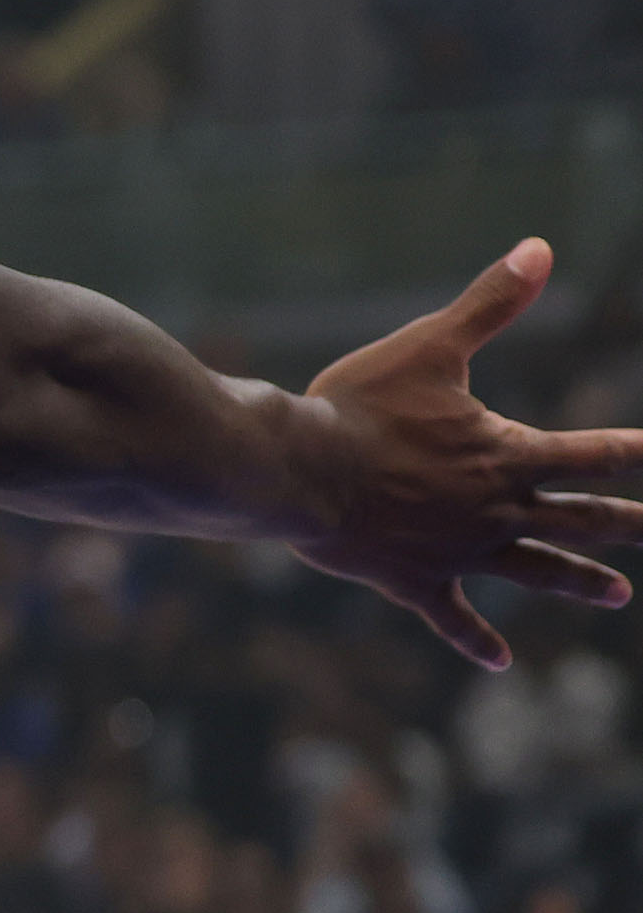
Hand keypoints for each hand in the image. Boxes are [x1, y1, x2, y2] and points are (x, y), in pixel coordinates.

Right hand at [285, 237, 642, 667]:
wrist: (303, 471)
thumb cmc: (359, 405)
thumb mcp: (429, 346)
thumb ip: (490, 304)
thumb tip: (539, 249)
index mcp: (507, 454)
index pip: (593, 454)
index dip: (637, 454)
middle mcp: (498, 510)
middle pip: (580, 519)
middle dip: (628, 525)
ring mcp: (461, 551)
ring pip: (535, 570)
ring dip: (579, 581)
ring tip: (619, 595)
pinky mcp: (419, 580)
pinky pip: (456, 616)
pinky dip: (478, 640)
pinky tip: (499, 663)